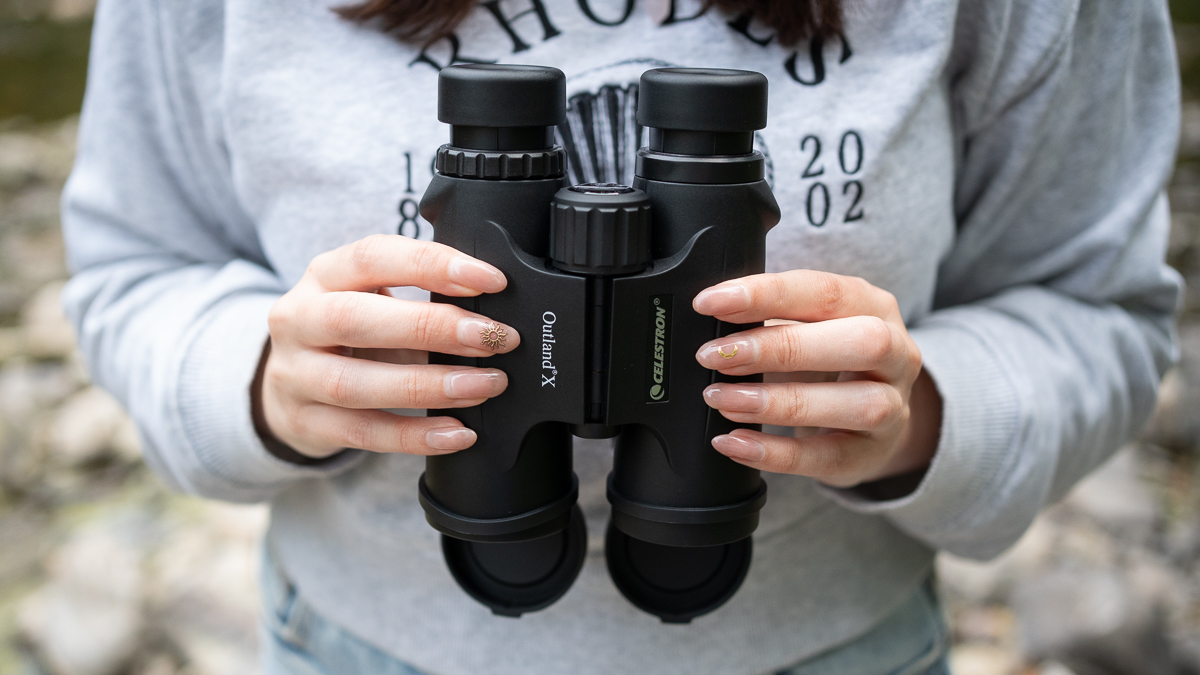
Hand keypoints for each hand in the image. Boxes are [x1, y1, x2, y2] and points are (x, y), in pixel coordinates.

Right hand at [260, 234, 519, 458]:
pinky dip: (415, 436)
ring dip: (429, 386)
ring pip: (355, 384)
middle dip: (433, 328)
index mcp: (324, 275)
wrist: (290, 384)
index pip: (373, 256)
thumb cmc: (349, 334)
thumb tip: (492, 316)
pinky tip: (457, 433)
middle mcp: (299, 320)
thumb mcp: (373, 300)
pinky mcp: (304, 422)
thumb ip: (421, 299)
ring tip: (483, 385)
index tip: (490, 280)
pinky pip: (363, 434)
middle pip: (355, 319)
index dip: (433, 265)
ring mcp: (294, 375)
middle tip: (491, 338)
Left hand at [693, 270, 940, 488]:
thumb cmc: (827, 358)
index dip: (767, 294)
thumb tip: (711, 319)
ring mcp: (892, 407)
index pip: (825, 292)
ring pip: (855, 404)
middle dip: (779, 347)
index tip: (710, 303)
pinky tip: (735, 442)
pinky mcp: (871, 454)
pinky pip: (828, 458)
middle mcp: (895, 354)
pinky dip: (776, 452)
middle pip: (860, 342)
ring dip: (777, 402)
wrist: (871, 416)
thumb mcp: (806, 326)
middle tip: (715, 356)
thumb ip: (770, 317)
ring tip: (721, 399)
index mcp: (873, 306)